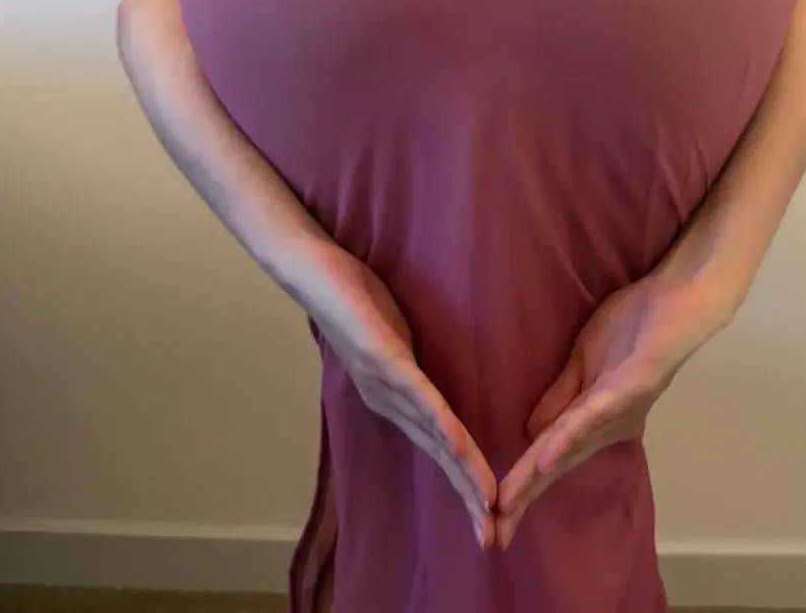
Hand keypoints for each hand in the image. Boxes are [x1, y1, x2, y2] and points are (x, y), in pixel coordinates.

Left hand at [313, 244, 496, 547]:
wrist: (313, 269)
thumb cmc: (358, 298)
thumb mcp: (397, 337)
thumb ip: (417, 365)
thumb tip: (444, 381)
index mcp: (393, 399)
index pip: (437, 450)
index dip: (465, 484)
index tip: (492, 519)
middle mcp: (386, 400)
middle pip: (436, 455)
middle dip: (466, 495)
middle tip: (492, 536)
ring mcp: (380, 380)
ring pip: (429, 431)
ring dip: (460, 468)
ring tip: (486, 500)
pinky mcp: (377, 353)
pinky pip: (415, 391)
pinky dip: (438, 419)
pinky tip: (458, 441)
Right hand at [496, 272, 731, 548]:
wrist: (674, 302)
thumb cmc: (632, 328)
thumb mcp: (583, 365)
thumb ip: (560, 400)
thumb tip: (529, 436)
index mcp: (593, 421)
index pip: (547, 460)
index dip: (521, 489)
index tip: (492, 519)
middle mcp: (605, 427)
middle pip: (554, 466)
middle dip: (523, 498)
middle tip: (493, 533)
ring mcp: (617, 411)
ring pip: (568, 448)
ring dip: (538, 475)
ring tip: (509, 501)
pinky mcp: (627, 390)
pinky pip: (592, 416)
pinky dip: (568, 437)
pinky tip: (545, 455)